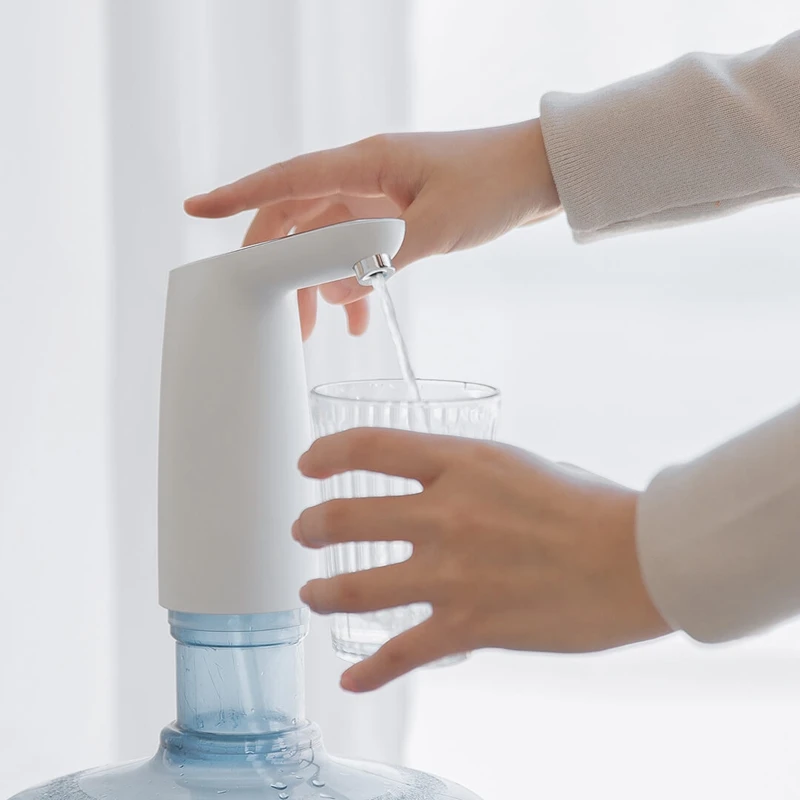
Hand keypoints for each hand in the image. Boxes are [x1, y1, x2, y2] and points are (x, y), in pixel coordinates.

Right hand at [184, 120, 560, 338]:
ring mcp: (380, 196)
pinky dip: (353, 281)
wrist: (540, 174)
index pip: (287, 181)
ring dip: (319, 283)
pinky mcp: (399, 214)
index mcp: (366, 164)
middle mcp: (365, 177)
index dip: (239, 197)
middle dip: (280, 267)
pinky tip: (358, 316)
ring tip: (318, 331)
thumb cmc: (493, 186)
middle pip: (298, 219)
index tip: (196, 209)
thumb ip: (379, 259)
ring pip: (328, 241)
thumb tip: (328, 290)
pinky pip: (359, 250)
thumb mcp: (436, 228)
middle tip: (272, 315)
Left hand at [293, 429, 671, 691]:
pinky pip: (402, 653)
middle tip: (304, 530)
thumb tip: (447, 486)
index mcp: (461, 464)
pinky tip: (351, 680)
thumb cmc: (591, 507)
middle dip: (313, 525)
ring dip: (323, 592)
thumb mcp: (521, 466)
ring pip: (356, 587)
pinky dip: (371, 671)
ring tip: (311, 593)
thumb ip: (473, 475)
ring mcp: (452, 573)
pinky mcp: (469, 626)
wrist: (638, 561)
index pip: (370, 447)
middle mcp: (445, 514)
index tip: (309, 464)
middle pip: (347, 518)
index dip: (327, 454)